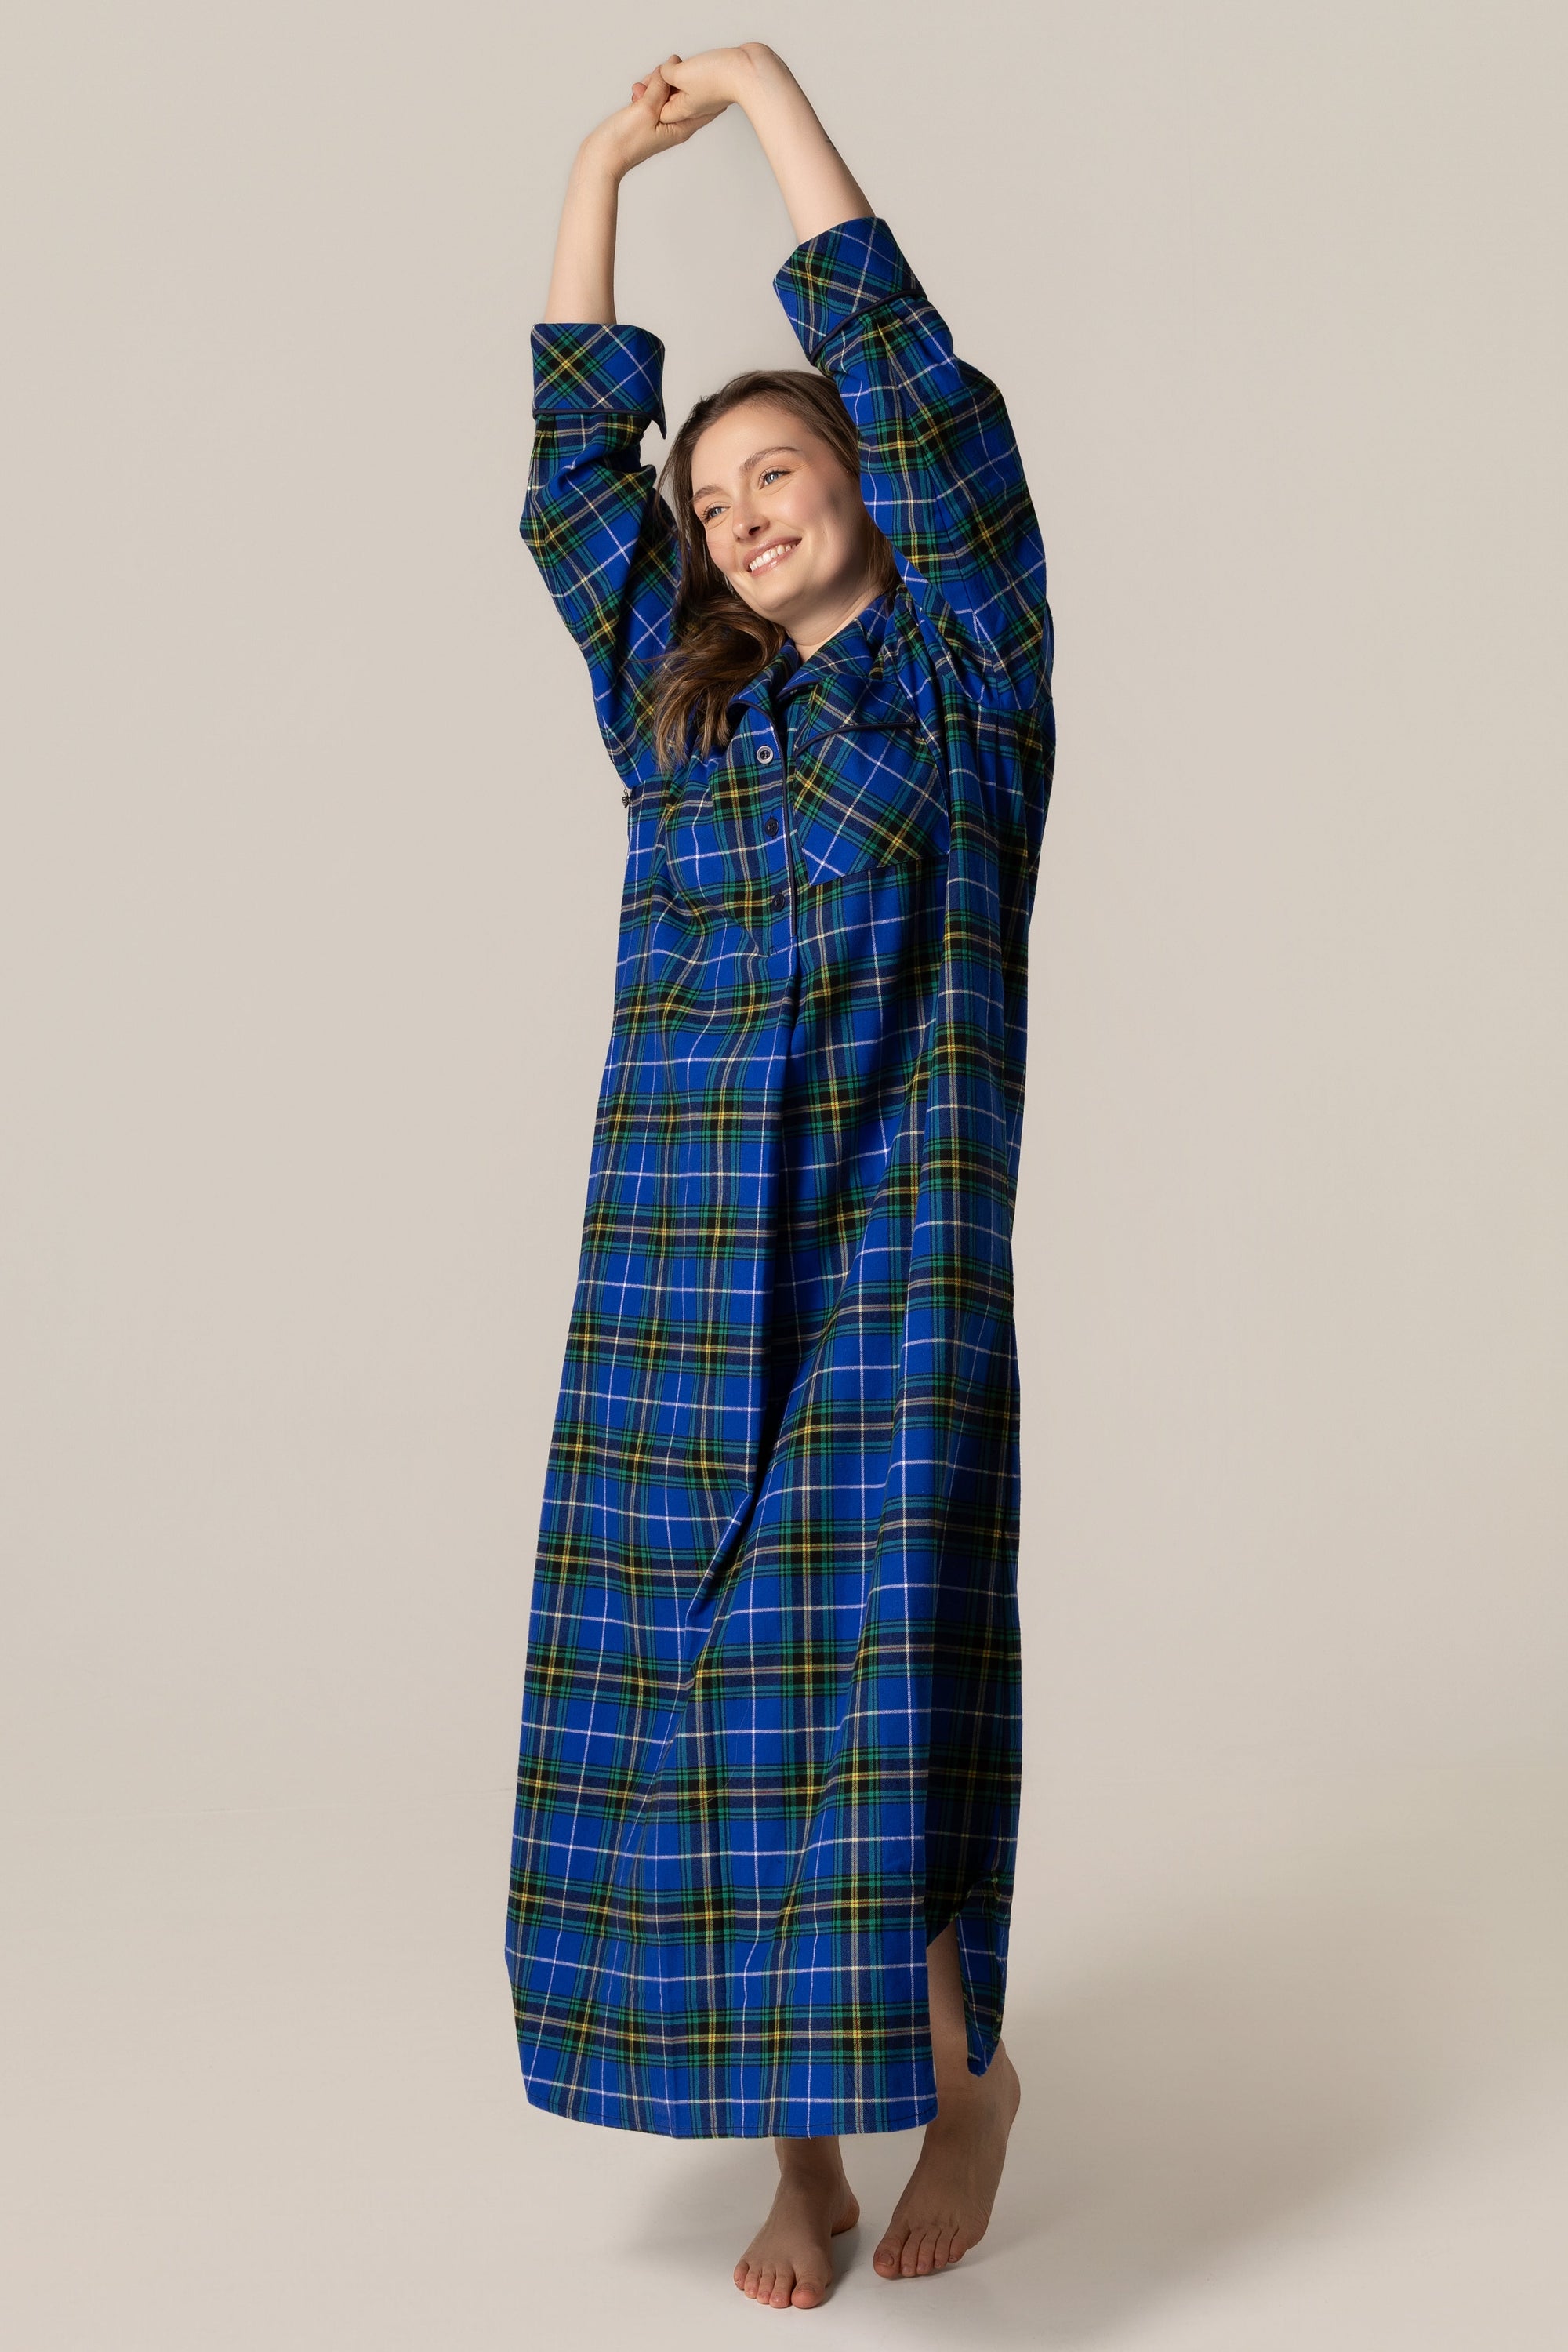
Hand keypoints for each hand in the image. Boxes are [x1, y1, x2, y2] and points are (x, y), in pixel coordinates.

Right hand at [580, 58, 706, 178]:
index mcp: (681, 128)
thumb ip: (660, 87)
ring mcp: (661, 123)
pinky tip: (637, 89)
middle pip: (685, 96)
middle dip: (675, 81)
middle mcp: (675, 126)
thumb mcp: (647, 109)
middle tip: (661, 73)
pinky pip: (653, 99)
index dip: (708, 87)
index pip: (706, 106)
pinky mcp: (648, 120)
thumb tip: (671, 66)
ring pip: (667, 95)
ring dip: (656, 84)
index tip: (709, 71)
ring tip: (642, 84)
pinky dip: (647, 91)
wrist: (603, 157)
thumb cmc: (625, 141)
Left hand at [655, 44, 774, 131]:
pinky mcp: (714, 88)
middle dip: (658, 89)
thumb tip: (663, 72)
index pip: (658, 110)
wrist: (748, 72)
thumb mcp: (681, 74)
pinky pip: (694, 85)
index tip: (640, 85)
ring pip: (681, 92)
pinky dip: (688, 76)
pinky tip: (688, 66)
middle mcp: (693, 111)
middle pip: (669, 103)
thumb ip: (665, 74)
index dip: (648, 96)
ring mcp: (704, 100)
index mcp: (682, 114)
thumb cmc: (718, 78)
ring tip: (671, 69)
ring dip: (673, 80)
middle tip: (650, 77)